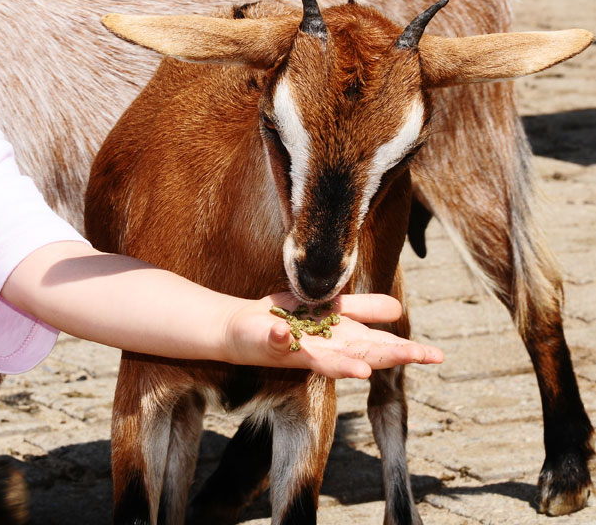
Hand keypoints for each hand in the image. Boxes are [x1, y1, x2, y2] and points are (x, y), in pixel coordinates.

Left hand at [224, 292, 443, 378]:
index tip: (438, 357)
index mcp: (342, 336)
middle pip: (362, 354)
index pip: (380, 345)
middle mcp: (326, 347)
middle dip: (390, 357)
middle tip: (422, 360)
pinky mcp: (272, 343)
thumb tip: (396, 310)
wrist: (241, 326)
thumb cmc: (288, 318)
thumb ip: (362, 309)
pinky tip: (286, 333)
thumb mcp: (331, 308)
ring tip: (364, 370)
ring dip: (342, 364)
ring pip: (326, 359)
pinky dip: (281, 338)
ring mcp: (299, 348)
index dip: (407, 351)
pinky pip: (278, 341)